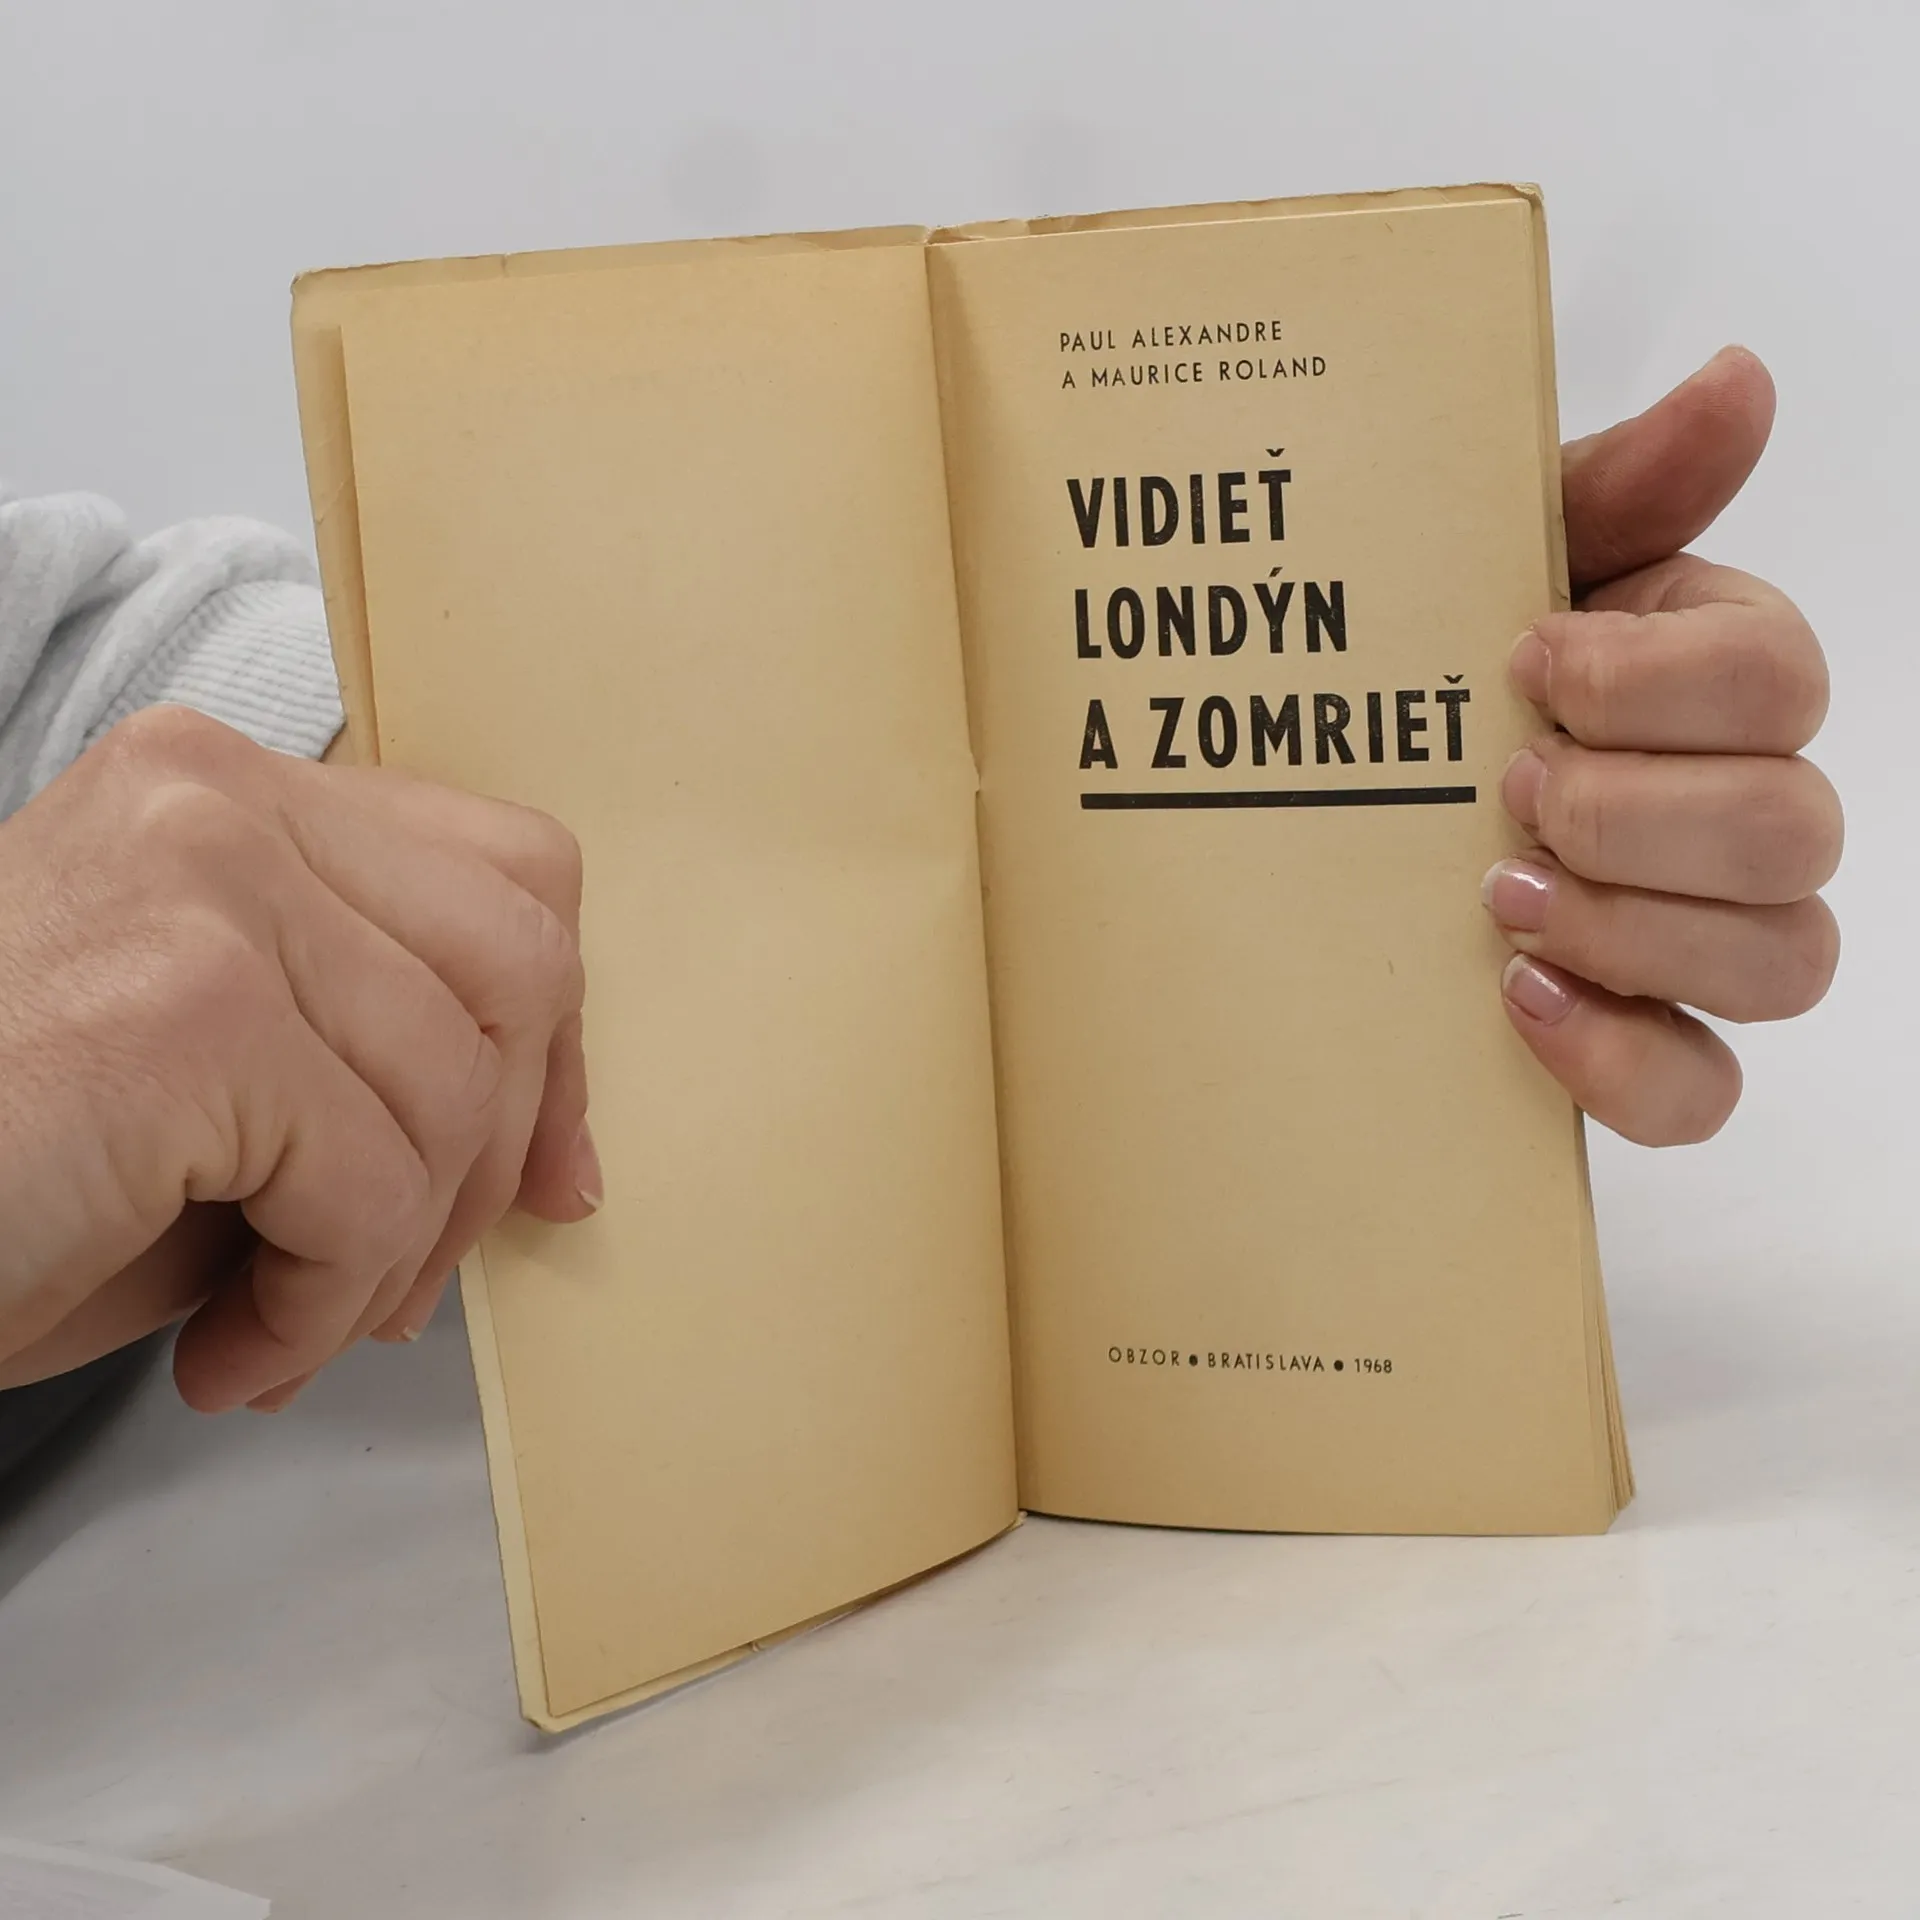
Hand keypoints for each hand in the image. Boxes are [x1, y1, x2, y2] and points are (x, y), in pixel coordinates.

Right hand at [0, 706, 595, 1410]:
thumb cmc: (14, 1175)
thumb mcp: (227, 1079)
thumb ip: (383, 1064)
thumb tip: (564, 1165)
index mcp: (229, 792)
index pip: (511, 877)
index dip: (551, 1042)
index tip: (545, 1177)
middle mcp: (216, 802)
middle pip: (519, 967)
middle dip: (491, 1157)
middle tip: (390, 1282)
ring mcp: (201, 887)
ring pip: (450, 1090)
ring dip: (392, 1257)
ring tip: (285, 1327)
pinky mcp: (186, 1009)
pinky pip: (367, 1185)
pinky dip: (320, 1304)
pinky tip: (230, 1352)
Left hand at [1487, 347, 1841, 1143]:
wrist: (1349, 778)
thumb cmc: (1434, 664)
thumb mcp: (1498, 558)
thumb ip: (1620, 484)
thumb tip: (1740, 378)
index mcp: (1714, 675)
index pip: (1780, 678)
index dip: (1654, 682)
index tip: (1523, 661)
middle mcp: (1739, 802)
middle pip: (1795, 828)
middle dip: (1636, 813)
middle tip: (1507, 793)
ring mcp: (1704, 931)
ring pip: (1782, 960)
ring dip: (1636, 929)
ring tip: (1500, 900)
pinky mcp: (1647, 1036)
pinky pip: (1703, 1087)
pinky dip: (1620, 1056)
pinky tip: (1517, 1000)